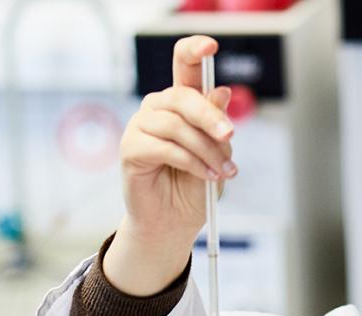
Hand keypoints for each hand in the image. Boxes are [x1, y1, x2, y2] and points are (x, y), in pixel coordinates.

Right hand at [106, 35, 237, 295]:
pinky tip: (205, 175)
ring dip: (204, 148)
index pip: (184, 66)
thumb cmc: (194, 188)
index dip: (194, 51)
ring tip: (222, 171)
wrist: (173, 224)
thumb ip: (217, 126)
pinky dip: (190, 161)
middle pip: (182, 96)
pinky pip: (164, 147)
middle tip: (231, 135)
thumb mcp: (217, 154)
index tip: (210, 46)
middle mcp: (158, 108)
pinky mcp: (130, 149)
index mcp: (180, 103)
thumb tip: (222, 93)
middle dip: (210, 117)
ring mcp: (141, 127)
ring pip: (176, 124)